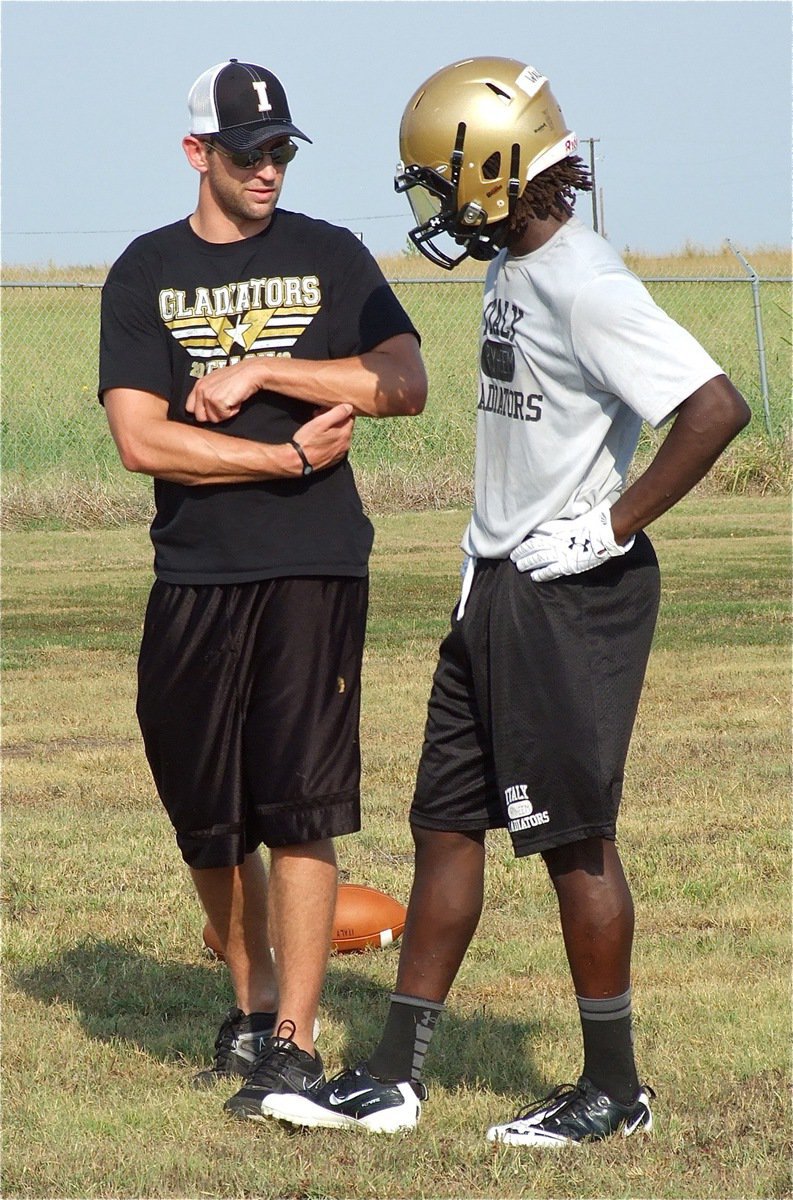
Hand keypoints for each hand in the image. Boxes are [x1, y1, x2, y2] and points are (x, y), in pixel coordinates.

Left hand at [185, 360, 262, 422]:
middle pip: (200, 417)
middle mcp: (201, 389)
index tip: (211, 409)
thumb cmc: (237, 377)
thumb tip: (203, 409)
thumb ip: (207, 392)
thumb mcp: (216, 382)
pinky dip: (232, 412)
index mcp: (199, 385)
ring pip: (213, 419)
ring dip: (225, 413)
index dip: (202, 411)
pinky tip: (235, 401)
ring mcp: (208, 396)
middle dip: (213, 415)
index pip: (189, 408)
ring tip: (231, 400)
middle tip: (224, 405)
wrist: (250, 373)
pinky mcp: (217, 402)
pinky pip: (224, 417)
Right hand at [289, 405, 354, 473]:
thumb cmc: (307, 440)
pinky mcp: (334, 459)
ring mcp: (340, 453)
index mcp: (345, 434)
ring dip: (331, 429)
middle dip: (333, 419)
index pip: (349, 416)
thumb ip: (337, 413)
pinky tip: (319, 438)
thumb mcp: (321, 422)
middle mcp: (346, 444)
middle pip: (345, 425)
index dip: (336, 410)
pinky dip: (330, 439)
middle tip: (318, 416)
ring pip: (340, 435)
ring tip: (317, 427)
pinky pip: (336, 444)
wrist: (298, 461)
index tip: (324, 410)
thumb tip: (349, 407)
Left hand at [510, 500, 634, 581]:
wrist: (607, 533)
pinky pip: (550, 571)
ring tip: (519, 566)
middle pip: (533, 546)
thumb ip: (575, 513)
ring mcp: (561, 553)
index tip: (519, 538)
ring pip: (537, 559)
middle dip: (522, 551)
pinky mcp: (567, 565)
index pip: (538, 531)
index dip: (528, 536)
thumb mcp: (583, 513)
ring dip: (527, 562)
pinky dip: (541, 574)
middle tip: (513, 555)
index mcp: (559, 527)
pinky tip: (534, 577)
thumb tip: (578, 508)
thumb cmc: (598, 521)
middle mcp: (556, 540)